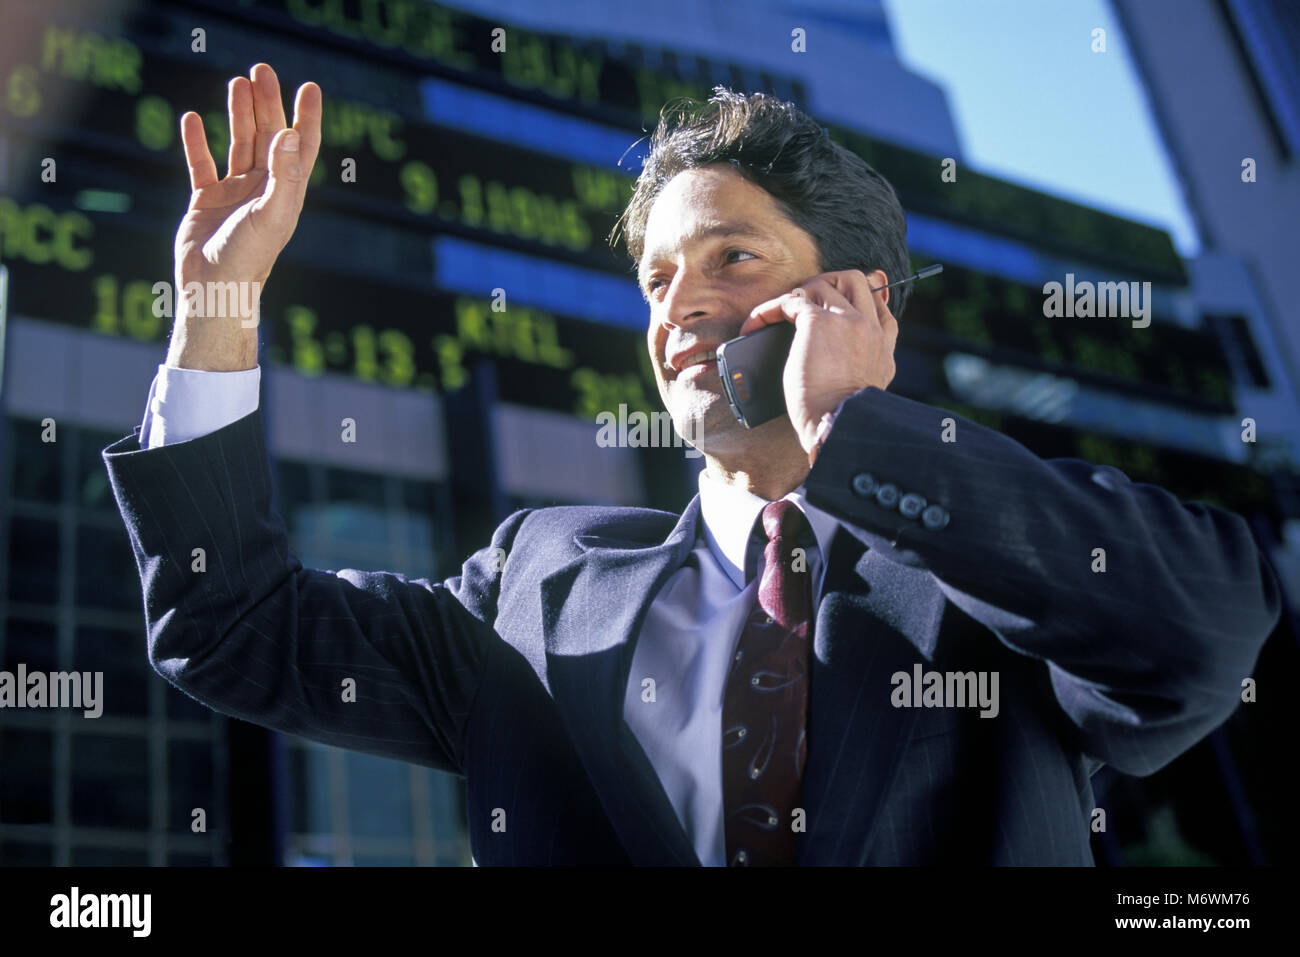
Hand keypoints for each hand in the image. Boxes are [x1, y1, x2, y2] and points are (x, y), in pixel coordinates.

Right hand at [167, 64, 320, 368]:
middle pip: (269, 137)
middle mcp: (264, 190)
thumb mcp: (272, 214)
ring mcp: (235, 195)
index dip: (307, 117)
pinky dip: (198, 142)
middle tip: (261, 69)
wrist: (214, 290)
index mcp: (286, 193)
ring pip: (238, 144)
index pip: (301, 147)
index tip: (309, 86)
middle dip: (267, 103)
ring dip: (238, 114)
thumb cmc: (249, 258)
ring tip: (236, 82)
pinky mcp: (206, 202)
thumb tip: (289, 133)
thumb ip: (284, 174)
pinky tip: (193, 118)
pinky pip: (202, 164)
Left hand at [739, 269, 897, 454]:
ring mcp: (848, 320)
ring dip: (796, 294)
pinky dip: (768, 310)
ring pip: (823, 284)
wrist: (837, 427)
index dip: (857, 295)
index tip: (837, 301)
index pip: (878, 304)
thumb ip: (855, 370)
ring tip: (775, 314)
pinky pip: (790, 300)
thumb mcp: (860, 392)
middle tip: (804, 299)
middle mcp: (870, 328)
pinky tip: (755, 324)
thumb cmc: (839, 421)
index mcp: (883, 347)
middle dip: (827, 282)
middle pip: (854, 281)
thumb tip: (828, 365)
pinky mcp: (818, 322)